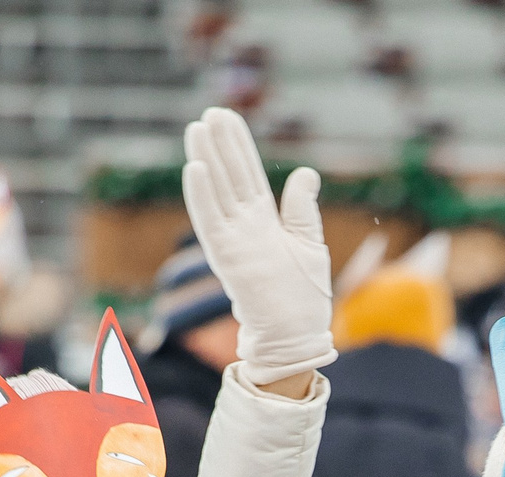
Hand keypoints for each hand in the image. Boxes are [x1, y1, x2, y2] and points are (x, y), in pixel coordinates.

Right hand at [180, 107, 334, 387]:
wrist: (296, 336)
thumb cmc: (304, 297)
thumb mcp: (310, 244)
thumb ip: (303, 209)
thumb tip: (306, 173)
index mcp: (265, 221)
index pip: (249, 174)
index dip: (239, 146)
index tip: (228, 116)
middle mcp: (245, 227)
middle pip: (229, 176)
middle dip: (219, 144)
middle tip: (208, 112)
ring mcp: (234, 241)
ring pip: (216, 192)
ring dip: (204, 160)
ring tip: (196, 129)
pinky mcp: (227, 257)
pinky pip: (209, 221)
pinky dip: (201, 195)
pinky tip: (195, 167)